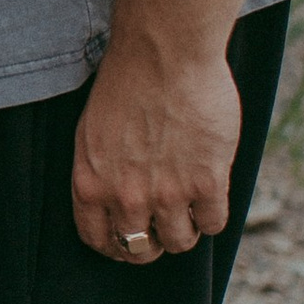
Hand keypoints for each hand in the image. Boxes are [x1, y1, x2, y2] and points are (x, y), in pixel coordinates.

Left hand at [71, 38, 241, 265]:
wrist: (164, 52)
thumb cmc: (126, 83)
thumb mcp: (92, 133)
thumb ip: (100, 174)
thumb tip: (114, 203)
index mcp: (90, 185)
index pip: (99, 241)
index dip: (117, 245)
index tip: (131, 237)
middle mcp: (125, 197)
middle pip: (140, 250)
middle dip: (152, 241)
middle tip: (164, 223)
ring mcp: (167, 193)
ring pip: (180, 242)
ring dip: (185, 229)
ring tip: (189, 204)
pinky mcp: (206, 183)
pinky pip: (213, 224)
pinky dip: (212, 214)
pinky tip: (210, 191)